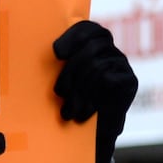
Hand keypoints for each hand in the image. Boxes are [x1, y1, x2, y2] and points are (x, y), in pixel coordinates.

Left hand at [53, 20, 137, 162]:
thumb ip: (57, 64)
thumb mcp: (62, 80)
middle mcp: (109, 50)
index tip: (56, 53)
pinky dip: (91, 98)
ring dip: (78, 90)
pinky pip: (108, 80)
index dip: (72, 36)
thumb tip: (32, 51)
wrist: (93, 134)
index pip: (87, 28)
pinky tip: (83, 113)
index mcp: (91, 44)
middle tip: (58, 92)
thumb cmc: (72, 102)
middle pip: (92, 47)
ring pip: (97, 65)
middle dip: (71, 71)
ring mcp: (122, 63)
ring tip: (67, 110)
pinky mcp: (130, 81)